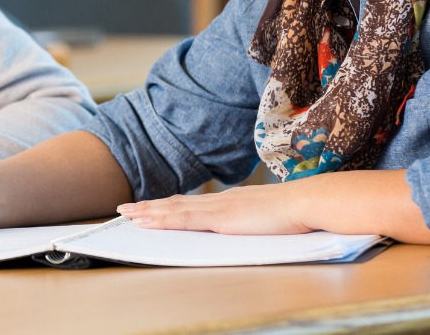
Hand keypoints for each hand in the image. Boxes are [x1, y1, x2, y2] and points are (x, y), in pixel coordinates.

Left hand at [116, 181, 312, 234]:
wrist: (305, 203)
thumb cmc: (294, 213)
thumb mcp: (266, 217)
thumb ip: (251, 220)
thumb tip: (246, 226)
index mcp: (229, 202)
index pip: (191, 203)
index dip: (167, 205)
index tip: (149, 206)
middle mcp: (218, 202)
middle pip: (176, 204)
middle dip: (149, 207)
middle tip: (124, 209)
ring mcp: (218, 209)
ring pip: (174, 210)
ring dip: (148, 213)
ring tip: (127, 215)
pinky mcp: (220, 219)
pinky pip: (184, 219)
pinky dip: (162, 220)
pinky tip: (148, 222)